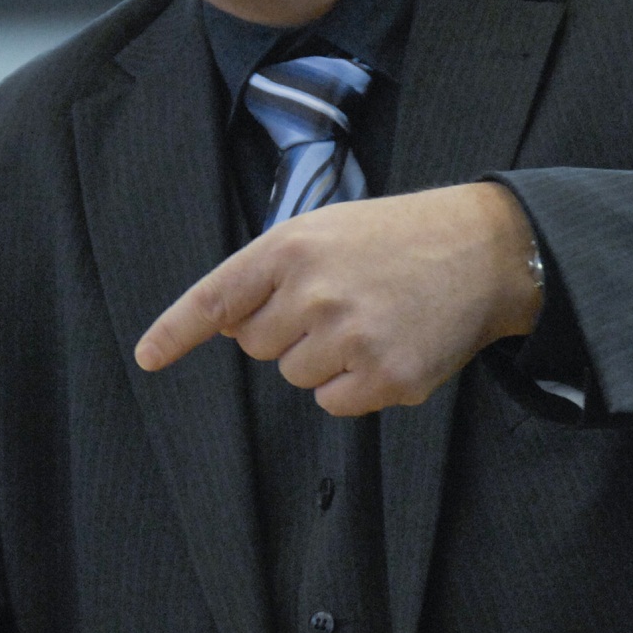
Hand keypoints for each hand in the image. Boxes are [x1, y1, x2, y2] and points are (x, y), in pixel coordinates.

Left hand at [136, 182, 543, 416]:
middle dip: (287, 331)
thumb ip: (272, 272)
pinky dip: (354, 386)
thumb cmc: (394, 240)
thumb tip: (233, 330)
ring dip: (324, 359)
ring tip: (370, 319)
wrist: (483, 250)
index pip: (218, 299)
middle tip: (338, 300)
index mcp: (292, 247)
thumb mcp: (325, 229)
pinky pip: (334, 403)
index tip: (148, 356)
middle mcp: (315, 292)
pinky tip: (388, 347)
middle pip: (257, 348)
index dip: (177, 331)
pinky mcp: (386, 377)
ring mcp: (351, 338)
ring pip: (296, 377)